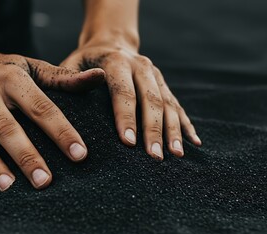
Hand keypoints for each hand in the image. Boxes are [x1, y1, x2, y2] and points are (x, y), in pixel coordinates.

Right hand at [0, 50, 104, 190]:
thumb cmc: (2, 68)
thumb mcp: (31, 66)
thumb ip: (64, 77)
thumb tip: (100, 77)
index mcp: (11, 78)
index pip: (40, 107)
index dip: (60, 131)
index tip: (79, 154)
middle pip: (5, 127)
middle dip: (25, 155)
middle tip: (44, 181)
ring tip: (8, 187)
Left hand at [61, 41, 200, 159]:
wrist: (111, 43)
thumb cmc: (86, 60)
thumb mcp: (72, 63)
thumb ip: (73, 77)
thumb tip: (79, 88)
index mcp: (117, 62)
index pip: (124, 92)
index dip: (126, 117)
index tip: (128, 142)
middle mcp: (142, 67)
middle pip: (152, 101)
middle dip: (154, 130)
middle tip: (155, 157)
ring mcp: (156, 75)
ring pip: (169, 104)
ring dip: (173, 130)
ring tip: (177, 155)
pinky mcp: (164, 84)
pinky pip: (178, 105)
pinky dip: (186, 124)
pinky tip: (194, 142)